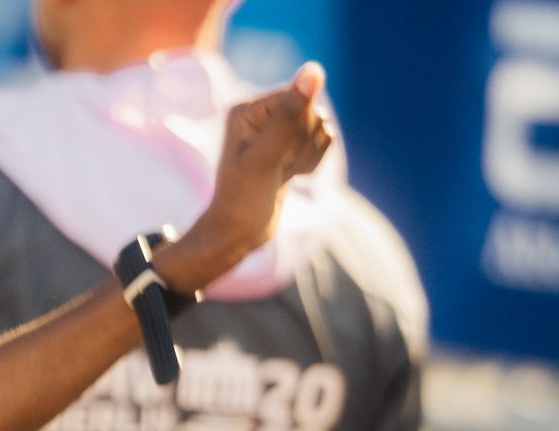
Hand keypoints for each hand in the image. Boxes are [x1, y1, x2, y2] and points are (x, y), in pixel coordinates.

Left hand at [161, 63, 334, 292]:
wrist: (238, 234)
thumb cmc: (244, 199)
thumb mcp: (266, 157)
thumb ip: (289, 114)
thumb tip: (314, 70)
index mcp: (248, 109)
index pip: (300, 98)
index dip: (298, 130)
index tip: (277, 156)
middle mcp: (261, 113)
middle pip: (312, 113)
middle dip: (304, 145)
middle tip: (279, 168)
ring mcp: (275, 129)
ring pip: (320, 128)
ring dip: (308, 156)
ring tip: (282, 174)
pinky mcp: (287, 144)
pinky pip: (320, 141)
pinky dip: (311, 162)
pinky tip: (289, 175)